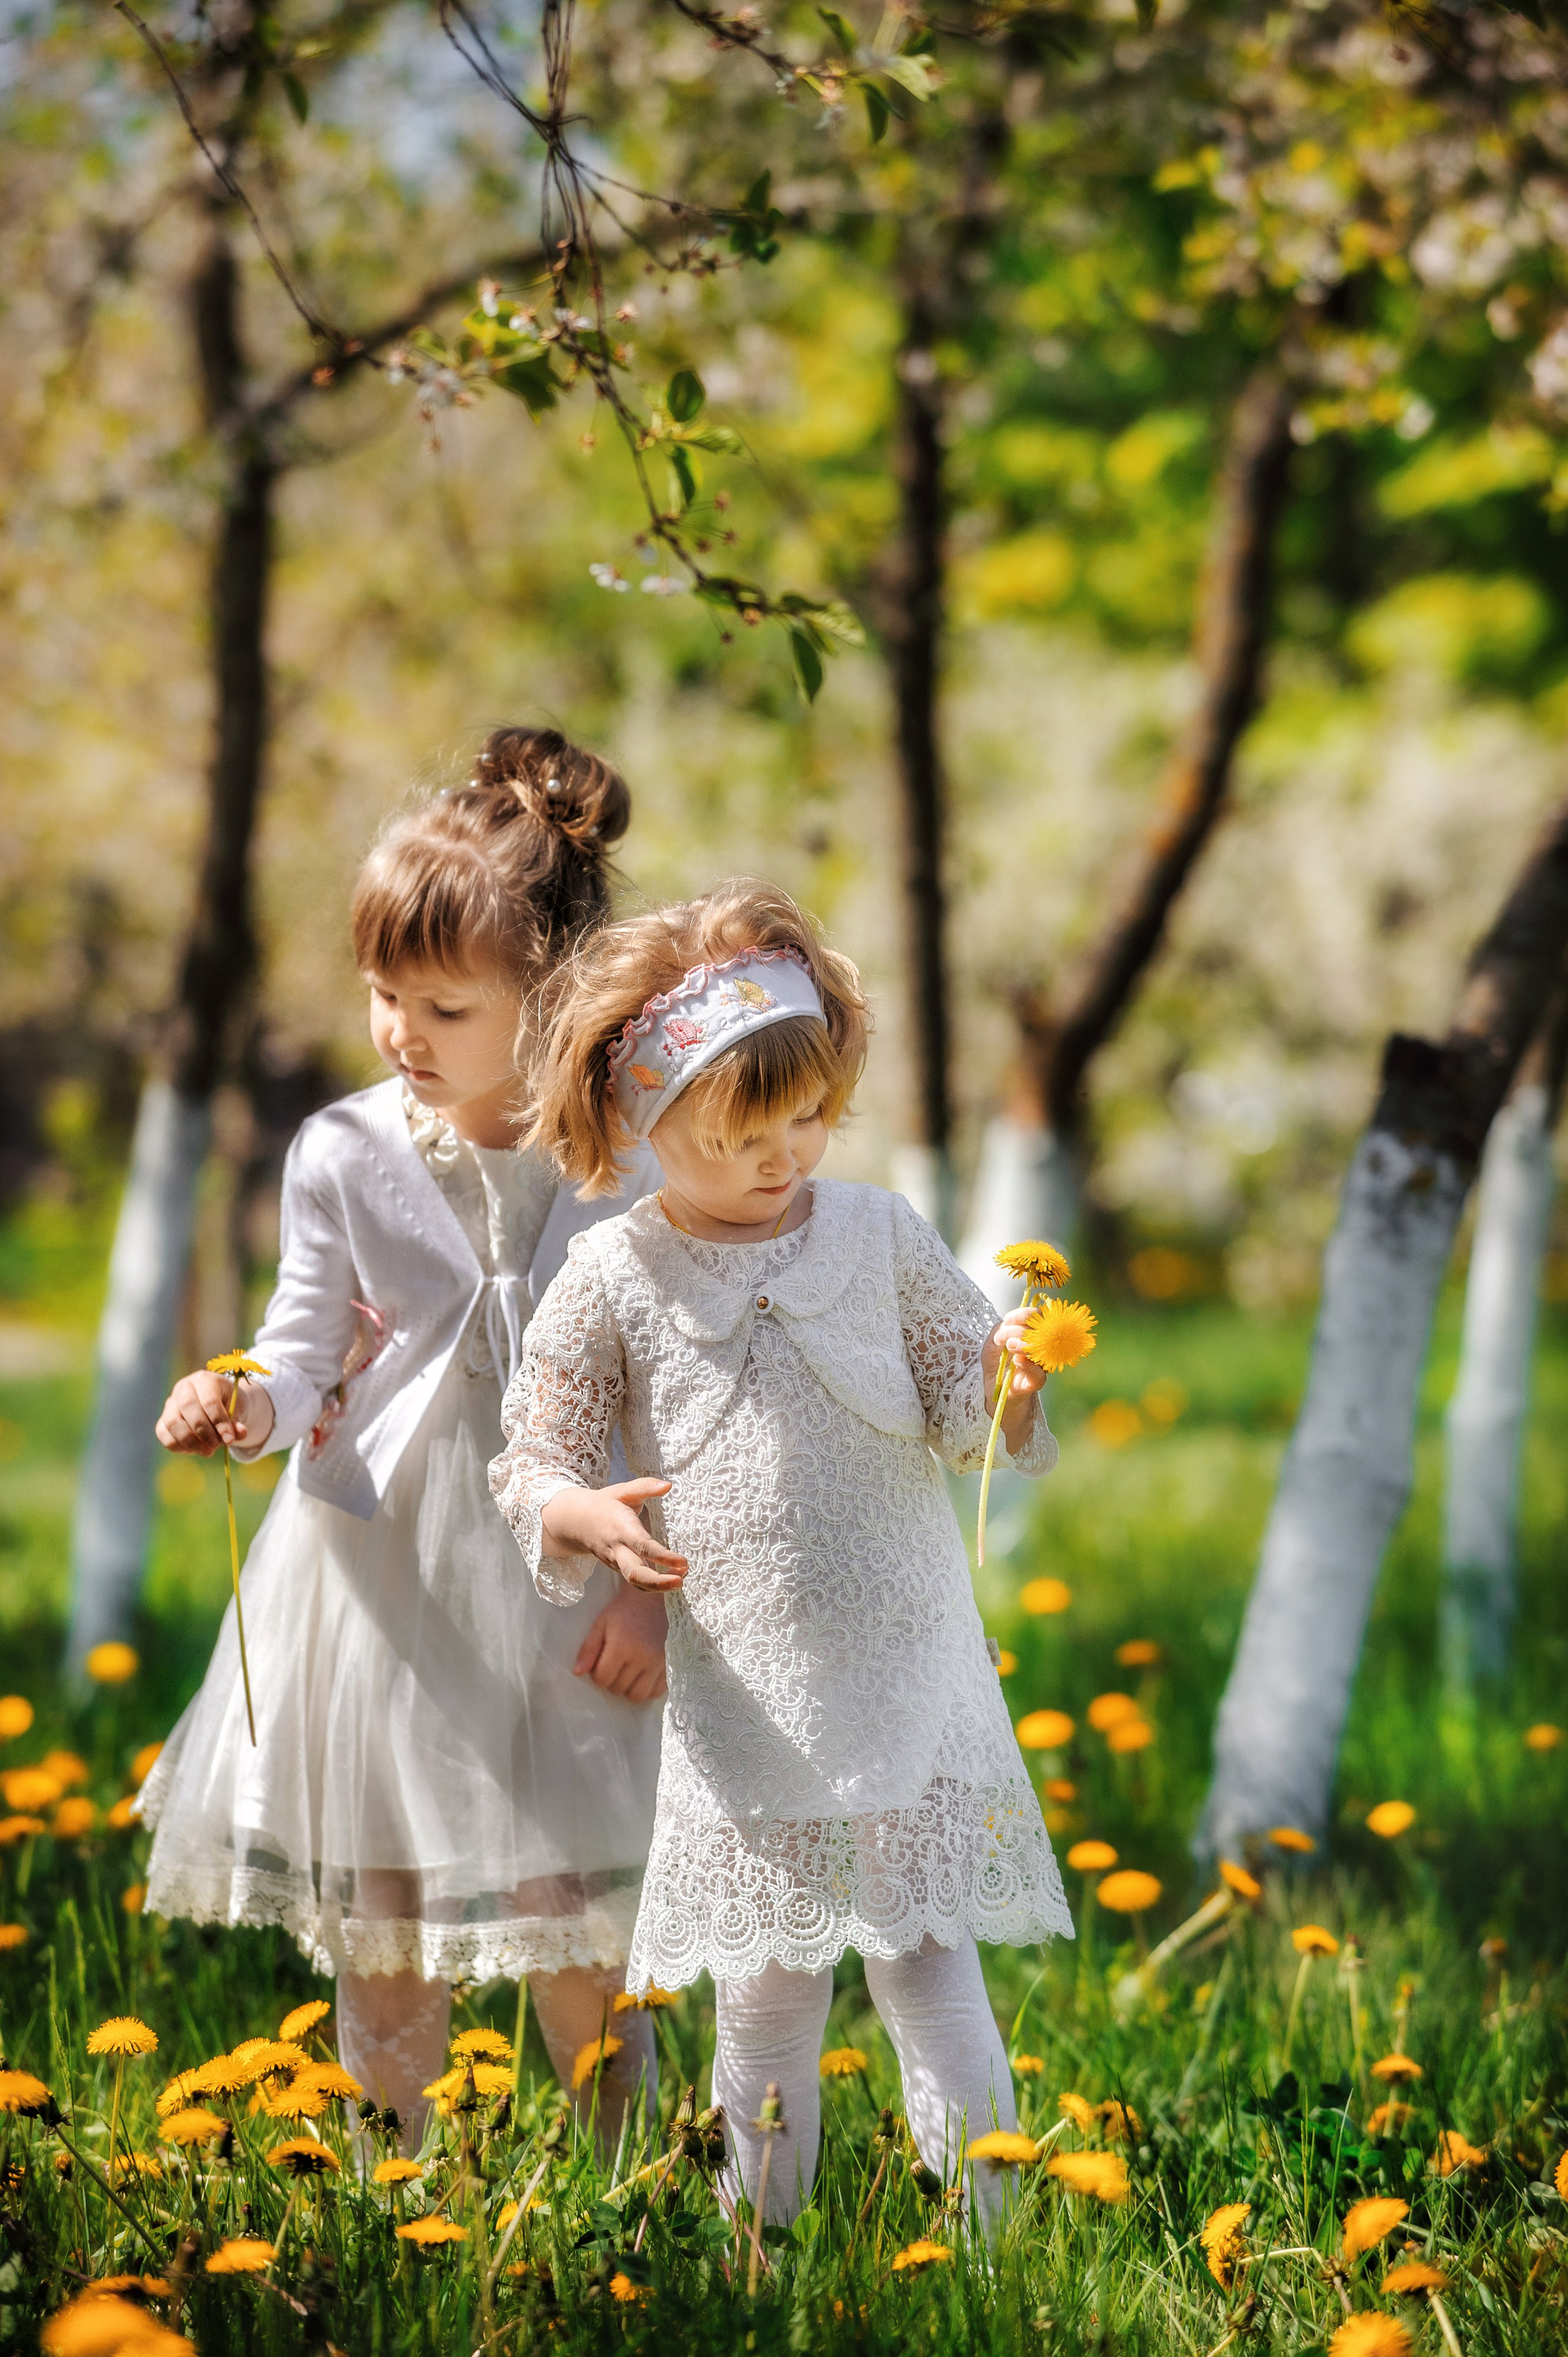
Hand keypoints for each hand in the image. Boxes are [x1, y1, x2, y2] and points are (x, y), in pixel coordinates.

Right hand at [156, 1370, 274, 1457]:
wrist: (218, 1403)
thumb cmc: (228, 1404)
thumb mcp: (237, 1410)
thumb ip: (236, 1422)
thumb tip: (240, 1434)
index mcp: (205, 1379)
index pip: (209, 1400)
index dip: (219, 1422)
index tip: (228, 1439)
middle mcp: (184, 1387)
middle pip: (187, 1407)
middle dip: (203, 1431)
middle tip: (216, 1445)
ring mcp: (171, 1402)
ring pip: (172, 1422)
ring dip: (190, 1441)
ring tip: (207, 1451)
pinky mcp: (163, 1418)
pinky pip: (163, 1433)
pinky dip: (178, 1445)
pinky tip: (194, 1450)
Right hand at [541, 1477, 688, 1590]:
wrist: (575, 1521)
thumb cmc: (604, 1504)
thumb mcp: (623, 1490)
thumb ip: (645, 1486)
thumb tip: (668, 1485)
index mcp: (621, 1528)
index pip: (643, 1547)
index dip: (663, 1557)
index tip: (683, 1562)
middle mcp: (617, 1549)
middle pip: (635, 1574)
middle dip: (658, 1582)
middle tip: (681, 1581)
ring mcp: (616, 1561)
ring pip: (635, 1581)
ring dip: (658, 1586)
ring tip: (681, 1580)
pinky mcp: (617, 1567)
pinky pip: (635, 1581)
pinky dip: (652, 1585)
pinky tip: (670, 1580)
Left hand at [573, 1586, 668, 1700]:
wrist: (654, 1598)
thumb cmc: (623, 1610)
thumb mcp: (601, 1624)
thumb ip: (589, 1649)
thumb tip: (577, 1673)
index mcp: (621, 1647)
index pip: (602, 1679)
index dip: (597, 1674)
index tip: (601, 1662)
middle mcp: (641, 1658)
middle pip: (618, 1688)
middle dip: (612, 1680)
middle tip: (614, 1665)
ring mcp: (658, 1663)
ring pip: (637, 1695)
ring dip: (628, 1689)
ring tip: (627, 1673)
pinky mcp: (669, 1664)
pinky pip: (657, 1692)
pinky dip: (647, 1689)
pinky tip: (642, 1676)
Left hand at [982, 1313, 1045, 1454]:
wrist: (995, 1388)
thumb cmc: (996, 1361)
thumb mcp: (993, 1341)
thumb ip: (1001, 1329)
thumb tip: (1009, 1324)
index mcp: (1031, 1334)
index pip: (1037, 1316)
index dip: (1024, 1314)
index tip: (1007, 1320)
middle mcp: (1040, 1347)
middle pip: (1041, 1330)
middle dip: (1018, 1330)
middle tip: (1001, 1339)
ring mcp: (1040, 1365)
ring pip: (1042, 1349)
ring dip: (1024, 1344)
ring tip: (1009, 1347)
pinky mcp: (1036, 1382)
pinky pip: (1039, 1374)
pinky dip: (1028, 1366)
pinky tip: (1018, 1361)